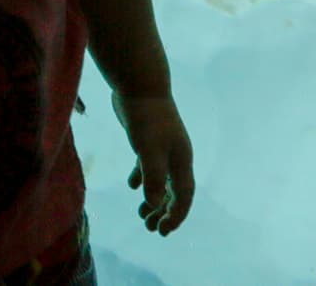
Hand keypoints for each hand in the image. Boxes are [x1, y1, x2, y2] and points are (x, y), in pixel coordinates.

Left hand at [112, 93, 193, 234]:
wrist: (139, 84)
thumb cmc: (146, 119)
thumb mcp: (149, 151)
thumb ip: (153, 178)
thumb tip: (154, 205)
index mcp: (181, 160)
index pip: (184, 195)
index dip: (175, 215)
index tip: (162, 231)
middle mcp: (176, 155)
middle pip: (173, 190)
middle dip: (163, 211)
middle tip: (149, 228)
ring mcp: (163, 146)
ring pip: (161, 179)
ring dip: (153, 198)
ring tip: (140, 214)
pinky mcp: (148, 138)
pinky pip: (148, 164)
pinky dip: (141, 178)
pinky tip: (132, 184)